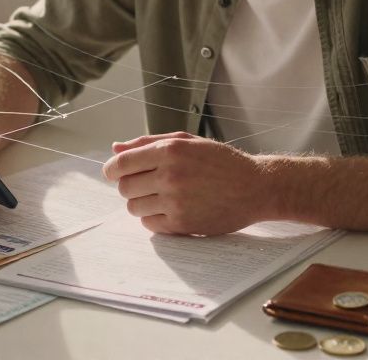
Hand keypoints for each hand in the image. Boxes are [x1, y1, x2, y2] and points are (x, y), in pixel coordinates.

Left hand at [101, 132, 271, 234]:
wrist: (255, 187)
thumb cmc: (221, 162)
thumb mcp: (187, 142)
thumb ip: (148, 143)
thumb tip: (115, 149)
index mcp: (170, 151)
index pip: (122, 163)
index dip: (112, 170)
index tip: (112, 173)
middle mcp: (170, 175)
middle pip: (125, 187)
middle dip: (129, 186)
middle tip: (145, 184)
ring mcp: (175, 201)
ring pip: (134, 207)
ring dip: (141, 203)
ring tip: (160, 196)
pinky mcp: (182, 224)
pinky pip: (149, 224)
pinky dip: (153, 218)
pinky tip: (169, 209)